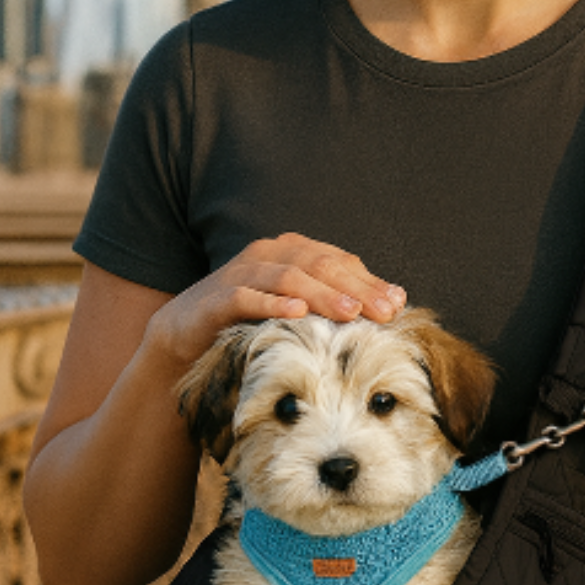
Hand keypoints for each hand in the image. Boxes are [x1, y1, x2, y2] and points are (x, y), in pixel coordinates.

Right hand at [141, 234, 405, 373]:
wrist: (186, 333)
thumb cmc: (253, 322)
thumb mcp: (298, 309)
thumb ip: (338, 301)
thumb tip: (396, 301)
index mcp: (293, 251)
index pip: (340, 262)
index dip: (370, 281)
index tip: (398, 304)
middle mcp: (269, 253)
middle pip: (320, 265)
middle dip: (356, 288)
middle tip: (384, 311)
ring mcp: (242, 272)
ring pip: (289, 277)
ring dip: (323, 294)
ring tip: (351, 313)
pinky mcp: (218, 296)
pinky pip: (248, 296)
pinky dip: (273, 303)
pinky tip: (297, 312)